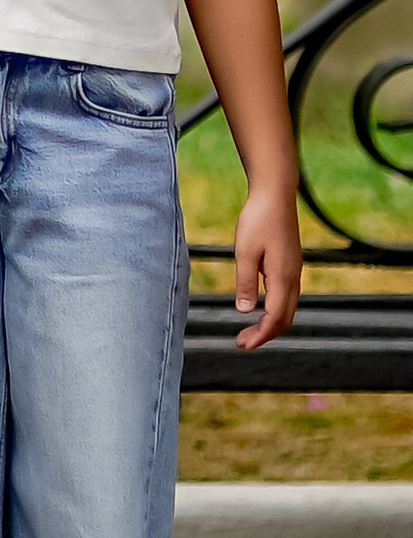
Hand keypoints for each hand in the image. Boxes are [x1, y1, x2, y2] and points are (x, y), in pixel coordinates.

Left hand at [232, 175, 301, 350]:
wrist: (275, 192)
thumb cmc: (258, 218)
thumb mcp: (245, 250)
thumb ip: (246, 282)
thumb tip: (245, 311)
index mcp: (283, 277)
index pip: (275, 318)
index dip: (260, 335)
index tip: (243, 345)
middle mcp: (293, 277)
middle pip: (285, 318)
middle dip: (265, 334)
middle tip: (242, 343)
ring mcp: (294, 270)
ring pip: (287, 308)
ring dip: (270, 322)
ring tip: (249, 330)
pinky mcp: (290, 263)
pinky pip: (286, 295)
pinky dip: (274, 309)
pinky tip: (259, 306)